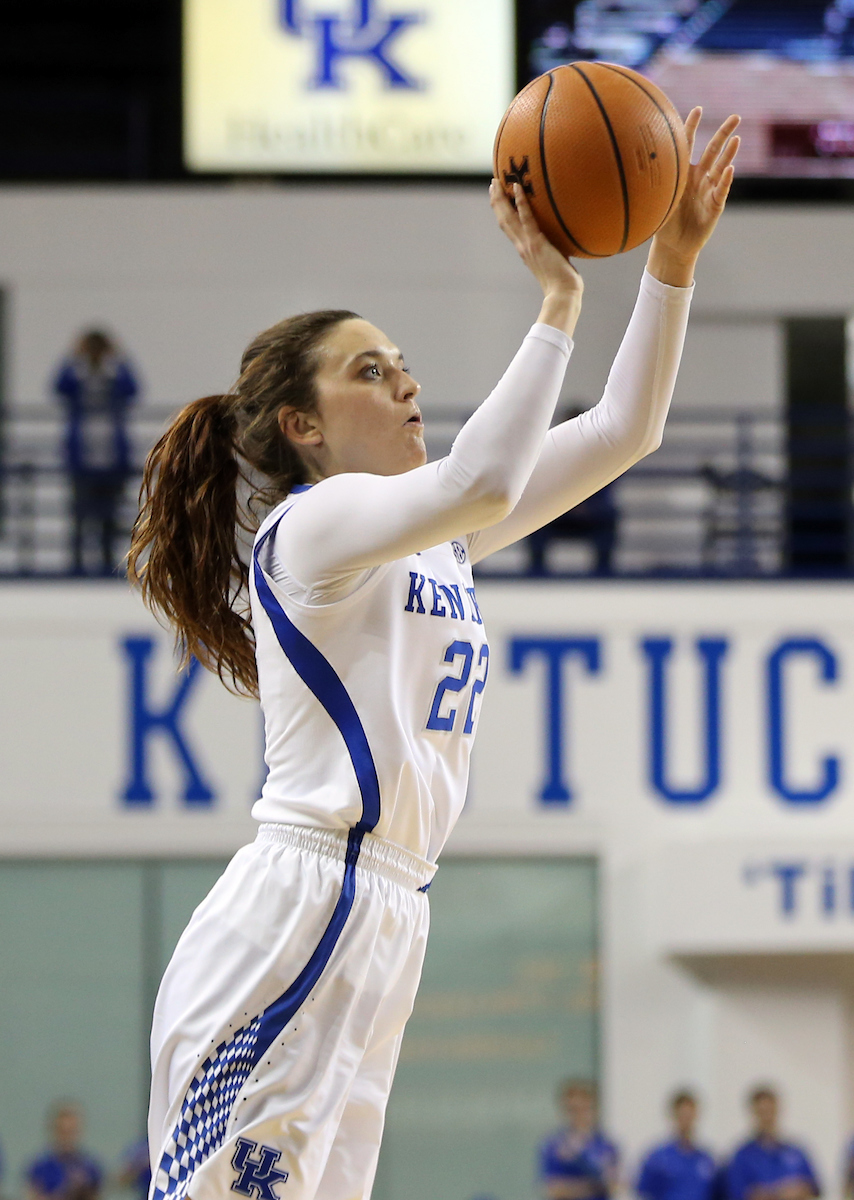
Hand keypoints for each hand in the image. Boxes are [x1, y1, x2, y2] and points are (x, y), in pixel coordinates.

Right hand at [490, 178, 583, 337]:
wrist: (563, 294)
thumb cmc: (563, 283)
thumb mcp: (555, 261)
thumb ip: (554, 250)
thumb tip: (562, 244)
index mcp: (525, 250)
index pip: (510, 227)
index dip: (503, 212)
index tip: (498, 197)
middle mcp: (522, 246)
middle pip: (504, 220)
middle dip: (497, 201)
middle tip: (492, 183)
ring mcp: (527, 244)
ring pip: (509, 218)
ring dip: (501, 199)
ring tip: (497, 182)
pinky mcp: (537, 242)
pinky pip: (527, 219)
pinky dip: (521, 203)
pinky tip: (517, 188)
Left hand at [647, 108, 739, 285]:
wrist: (672, 246)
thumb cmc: (662, 222)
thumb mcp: (654, 200)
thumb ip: (649, 185)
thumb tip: (626, 166)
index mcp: (684, 172)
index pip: (689, 144)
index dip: (693, 127)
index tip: (698, 109)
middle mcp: (699, 177)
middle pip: (714, 150)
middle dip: (724, 133)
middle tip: (736, 116)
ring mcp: (709, 190)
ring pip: (721, 167)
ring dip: (729, 153)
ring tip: (737, 138)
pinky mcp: (715, 206)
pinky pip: (721, 191)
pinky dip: (725, 180)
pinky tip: (730, 169)